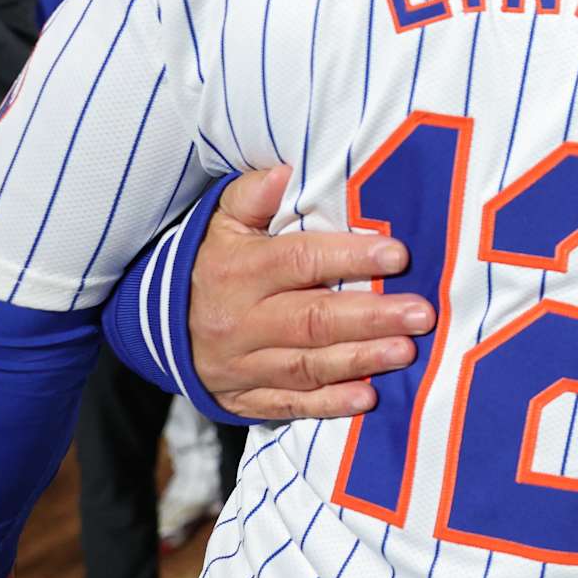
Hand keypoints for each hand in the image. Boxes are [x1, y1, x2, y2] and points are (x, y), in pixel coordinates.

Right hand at [190, 166, 434, 419]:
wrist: (156, 323)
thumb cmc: (212, 262)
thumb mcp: (221, 222)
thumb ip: (253, 195)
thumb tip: (283, 172)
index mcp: (239, 271)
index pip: (300, 261)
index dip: (350, 258)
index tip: (399, 254)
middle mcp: (240, 321)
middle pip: (312, 319)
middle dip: (371, 317)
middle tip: (421, 314)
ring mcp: (240, 365)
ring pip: (306, 365)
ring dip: (359, 361)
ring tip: (406, 352)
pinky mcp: (242, 397)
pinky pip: (288, 404)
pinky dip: (327, 405)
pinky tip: (366, 399)